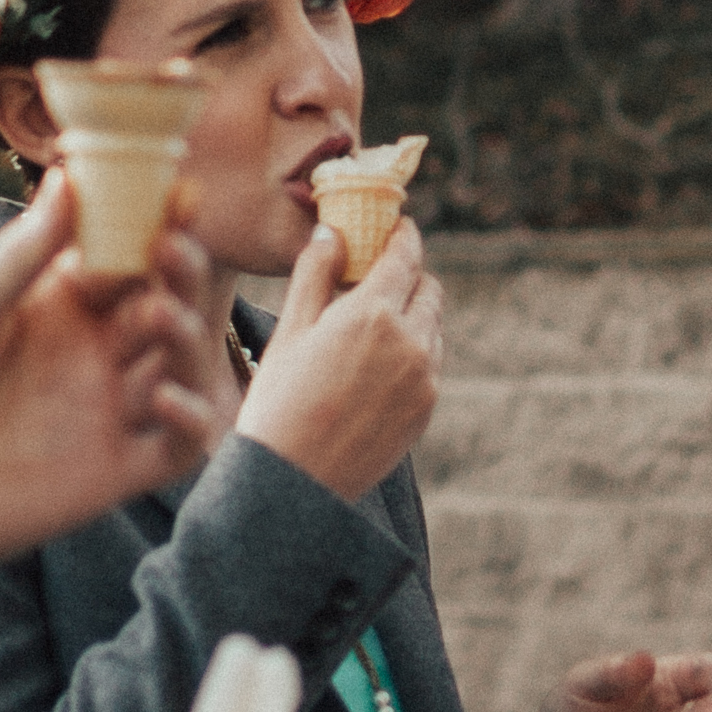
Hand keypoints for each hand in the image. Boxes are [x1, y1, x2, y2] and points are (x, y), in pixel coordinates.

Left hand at [0, 198, 229, 608]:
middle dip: (182, 273)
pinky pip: (178, 449)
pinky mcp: (110, 475)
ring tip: (163, 317)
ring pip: (183, 367)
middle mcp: (90, 354)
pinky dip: (192, 420)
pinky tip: (164, 397)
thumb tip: (71, 173)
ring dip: (190, 337)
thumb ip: (21, 254)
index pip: (126, 254)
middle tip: (174, 251)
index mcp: (55, 304)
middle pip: (166, 302)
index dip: (158, 224)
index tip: (179, 191)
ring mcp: (104, 413)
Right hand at [238, 216, 440, 501]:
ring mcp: (424, 378)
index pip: (405, 255)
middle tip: (379, 277)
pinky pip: (431, 364)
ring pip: (433, 327)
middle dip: (408, 276)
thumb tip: (333, 232)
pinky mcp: (427, 408)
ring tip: (373, 326)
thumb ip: (315, 275)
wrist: (294, 483)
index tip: (396, 227)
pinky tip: (376, 366)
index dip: (403, 235)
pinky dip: (414, 352)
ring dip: (413, 315)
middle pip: (428, 288)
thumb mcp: (290, 332)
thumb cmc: (278, 403)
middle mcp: (409, 341)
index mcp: (371, 313)